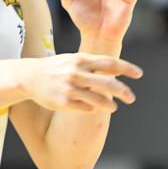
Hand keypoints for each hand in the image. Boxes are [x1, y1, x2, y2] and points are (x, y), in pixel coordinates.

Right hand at [27, 52, 141, 113]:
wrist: (29, 77)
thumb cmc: (56, 68)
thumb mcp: (73, 59)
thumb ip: (93, 63)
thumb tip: (116, 69)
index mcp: (81, 60)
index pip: (110, 63)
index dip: (126, 68)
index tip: (138, 74)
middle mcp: (77, 73)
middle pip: (108, 82)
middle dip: (123, 91)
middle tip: (132, 98)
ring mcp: (70, 88)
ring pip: (98, 99)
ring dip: (110, 105)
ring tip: (114, 108)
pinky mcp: (64, 102)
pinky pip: (85, 108)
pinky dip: (92, 109)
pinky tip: (93, 108)